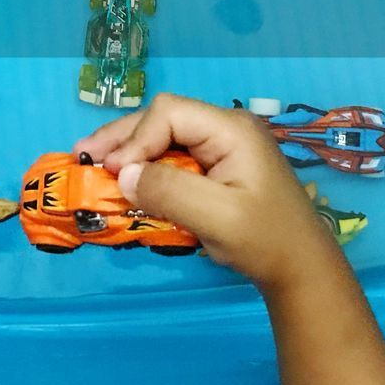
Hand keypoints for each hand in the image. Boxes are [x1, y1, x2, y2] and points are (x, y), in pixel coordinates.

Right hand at [74, 93, 339, 291]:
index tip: (115, 173)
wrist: (301, 269)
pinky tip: (124, 177)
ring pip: (163, 136)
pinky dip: (145, 166)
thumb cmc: (265, 241)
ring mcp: (221, 147)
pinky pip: (173, 157)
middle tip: (83, 156)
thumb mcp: (217, 218)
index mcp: (230, 130)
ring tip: (93, 162)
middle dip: (122, 138)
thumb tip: (123, 174)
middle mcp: (224, 129)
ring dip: (129, 150)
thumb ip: (170, 191)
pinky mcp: (217, 167)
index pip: (169, 114)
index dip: (136, 139)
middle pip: (162, 119)